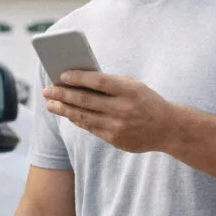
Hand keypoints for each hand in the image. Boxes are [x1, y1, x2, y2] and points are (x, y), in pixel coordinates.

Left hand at [43, 71, 173, 152]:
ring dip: (64, 109)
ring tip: (50, 104)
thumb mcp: (134, 86)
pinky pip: (90, 128)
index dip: (78, 78)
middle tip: (47, 91)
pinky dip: (77, 120)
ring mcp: (118, 125)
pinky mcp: (115, 139)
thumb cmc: (146, 101)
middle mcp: (123, 108)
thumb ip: (110, 84)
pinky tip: (67, 114)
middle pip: (85, 100)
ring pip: (83, 116)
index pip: (98, 81)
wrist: (168, 128)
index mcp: (129, 90)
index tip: (61, 75)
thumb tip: (78, 82)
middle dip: (63, 95)